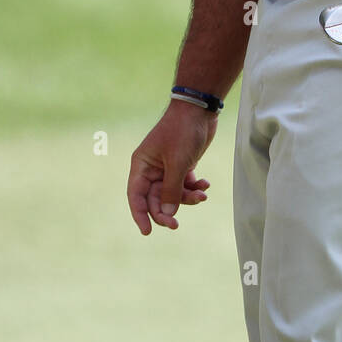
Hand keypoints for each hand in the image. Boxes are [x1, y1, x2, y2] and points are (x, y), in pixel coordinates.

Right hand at [127, 102, 216, 234]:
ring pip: (173, 194)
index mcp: (142, 165)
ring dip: (186, 198)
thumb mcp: (177, 163)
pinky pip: (185, 185)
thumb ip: (171, 191)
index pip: (136, 196)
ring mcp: (167, 167)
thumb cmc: (183, 132)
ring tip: (202, 196)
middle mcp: (152, 169)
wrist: (200, 109)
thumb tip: (166, 215)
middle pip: (155, 199)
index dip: (139, 215)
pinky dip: (194, 187)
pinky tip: (205, 185)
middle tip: (176, 224)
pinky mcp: (182, 165)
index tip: (147, 231)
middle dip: (167, 211)